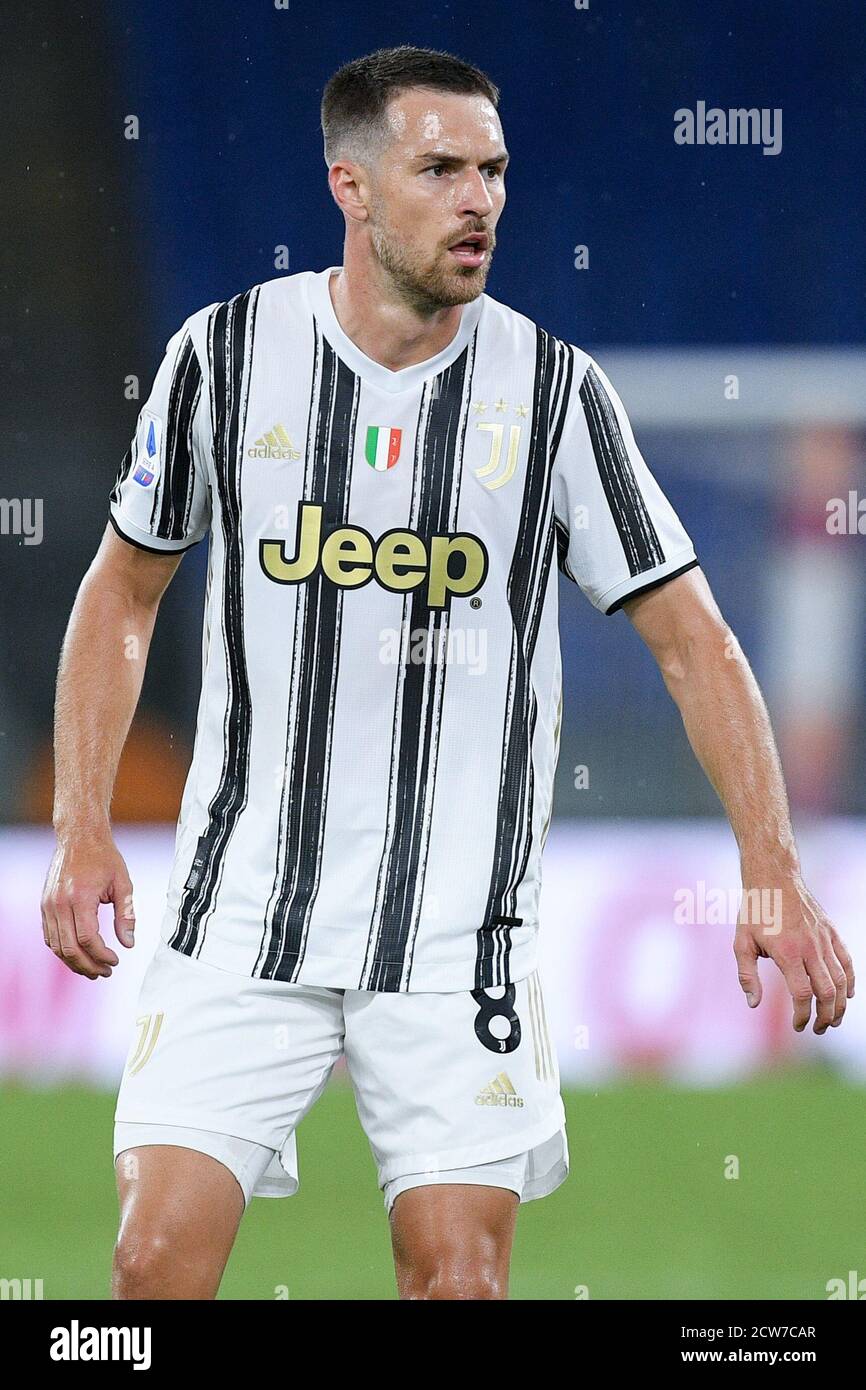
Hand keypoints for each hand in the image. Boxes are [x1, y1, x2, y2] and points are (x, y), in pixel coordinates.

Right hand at [41, 832, 134, 978]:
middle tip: (105, 973)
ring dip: (74, 962)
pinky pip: (50, 936)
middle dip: (88, 966)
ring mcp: (48, 905)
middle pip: (69, 948)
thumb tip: (128, 944)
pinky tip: (79, 954)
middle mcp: (59, 904)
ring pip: (56, 946)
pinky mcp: (44, 906)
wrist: (79, 836)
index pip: (87, 939)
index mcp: (80, 897)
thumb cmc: (104, 858)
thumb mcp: (123, 883)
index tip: (116, 961)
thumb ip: (126, 915)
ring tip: (94, 970)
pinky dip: (63, 950)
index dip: (102, 956)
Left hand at [733, 876, 854, 1033]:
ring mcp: (824, 940)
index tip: (798, 1026)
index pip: (803, 994)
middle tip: (818, 1029)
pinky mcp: (832, 933)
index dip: (803, 1015)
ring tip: (832, 1019)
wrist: (774, 878)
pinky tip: (846, 995)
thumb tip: (753, 1004)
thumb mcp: (741, 942)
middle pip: (828, 992)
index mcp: (787, 952)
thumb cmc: (755, 911)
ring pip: (841, 980)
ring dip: (839, 1005)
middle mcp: (810, 947)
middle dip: (825, 1016)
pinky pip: (847, 962)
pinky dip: (850, 981)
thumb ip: (747, 975)